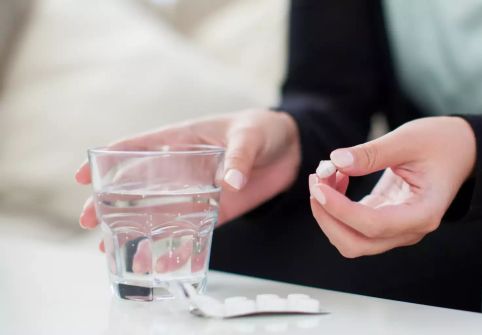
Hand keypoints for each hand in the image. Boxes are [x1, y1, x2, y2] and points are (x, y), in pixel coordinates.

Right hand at [76, 109, 300, 239]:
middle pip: (138, 185)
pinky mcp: (216, 209)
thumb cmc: (264, 130)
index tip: (82, 176)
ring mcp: (197, 190)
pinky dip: (175, 244)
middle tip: (89, 220)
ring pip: (159, 210)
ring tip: (108, 248)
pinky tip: (159, 260)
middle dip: (110, 202)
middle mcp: (182, 167)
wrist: (292, 149)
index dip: (107, 160)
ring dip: (135, 228)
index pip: (137, 147)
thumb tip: (228, 182)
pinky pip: (191, 228)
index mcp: (182, 139)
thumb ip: (238, 157)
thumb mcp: (249, 136)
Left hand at [308, 116, 475, 257]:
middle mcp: (410, 229)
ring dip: (330, 212)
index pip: (373, 226)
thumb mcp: (408, 139)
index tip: (321, 186)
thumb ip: (372, 153)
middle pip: (356, 244)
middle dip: (328, 216)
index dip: (340, 210)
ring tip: (327, 173)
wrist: (462, 150)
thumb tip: (336, 161)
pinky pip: (354, 225)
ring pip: (351, 239)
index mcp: (424, 212)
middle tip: (317, 180)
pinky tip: (338, 176)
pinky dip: (338, 205)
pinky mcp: (386, 220)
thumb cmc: (441, 143)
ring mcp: (398, 229)